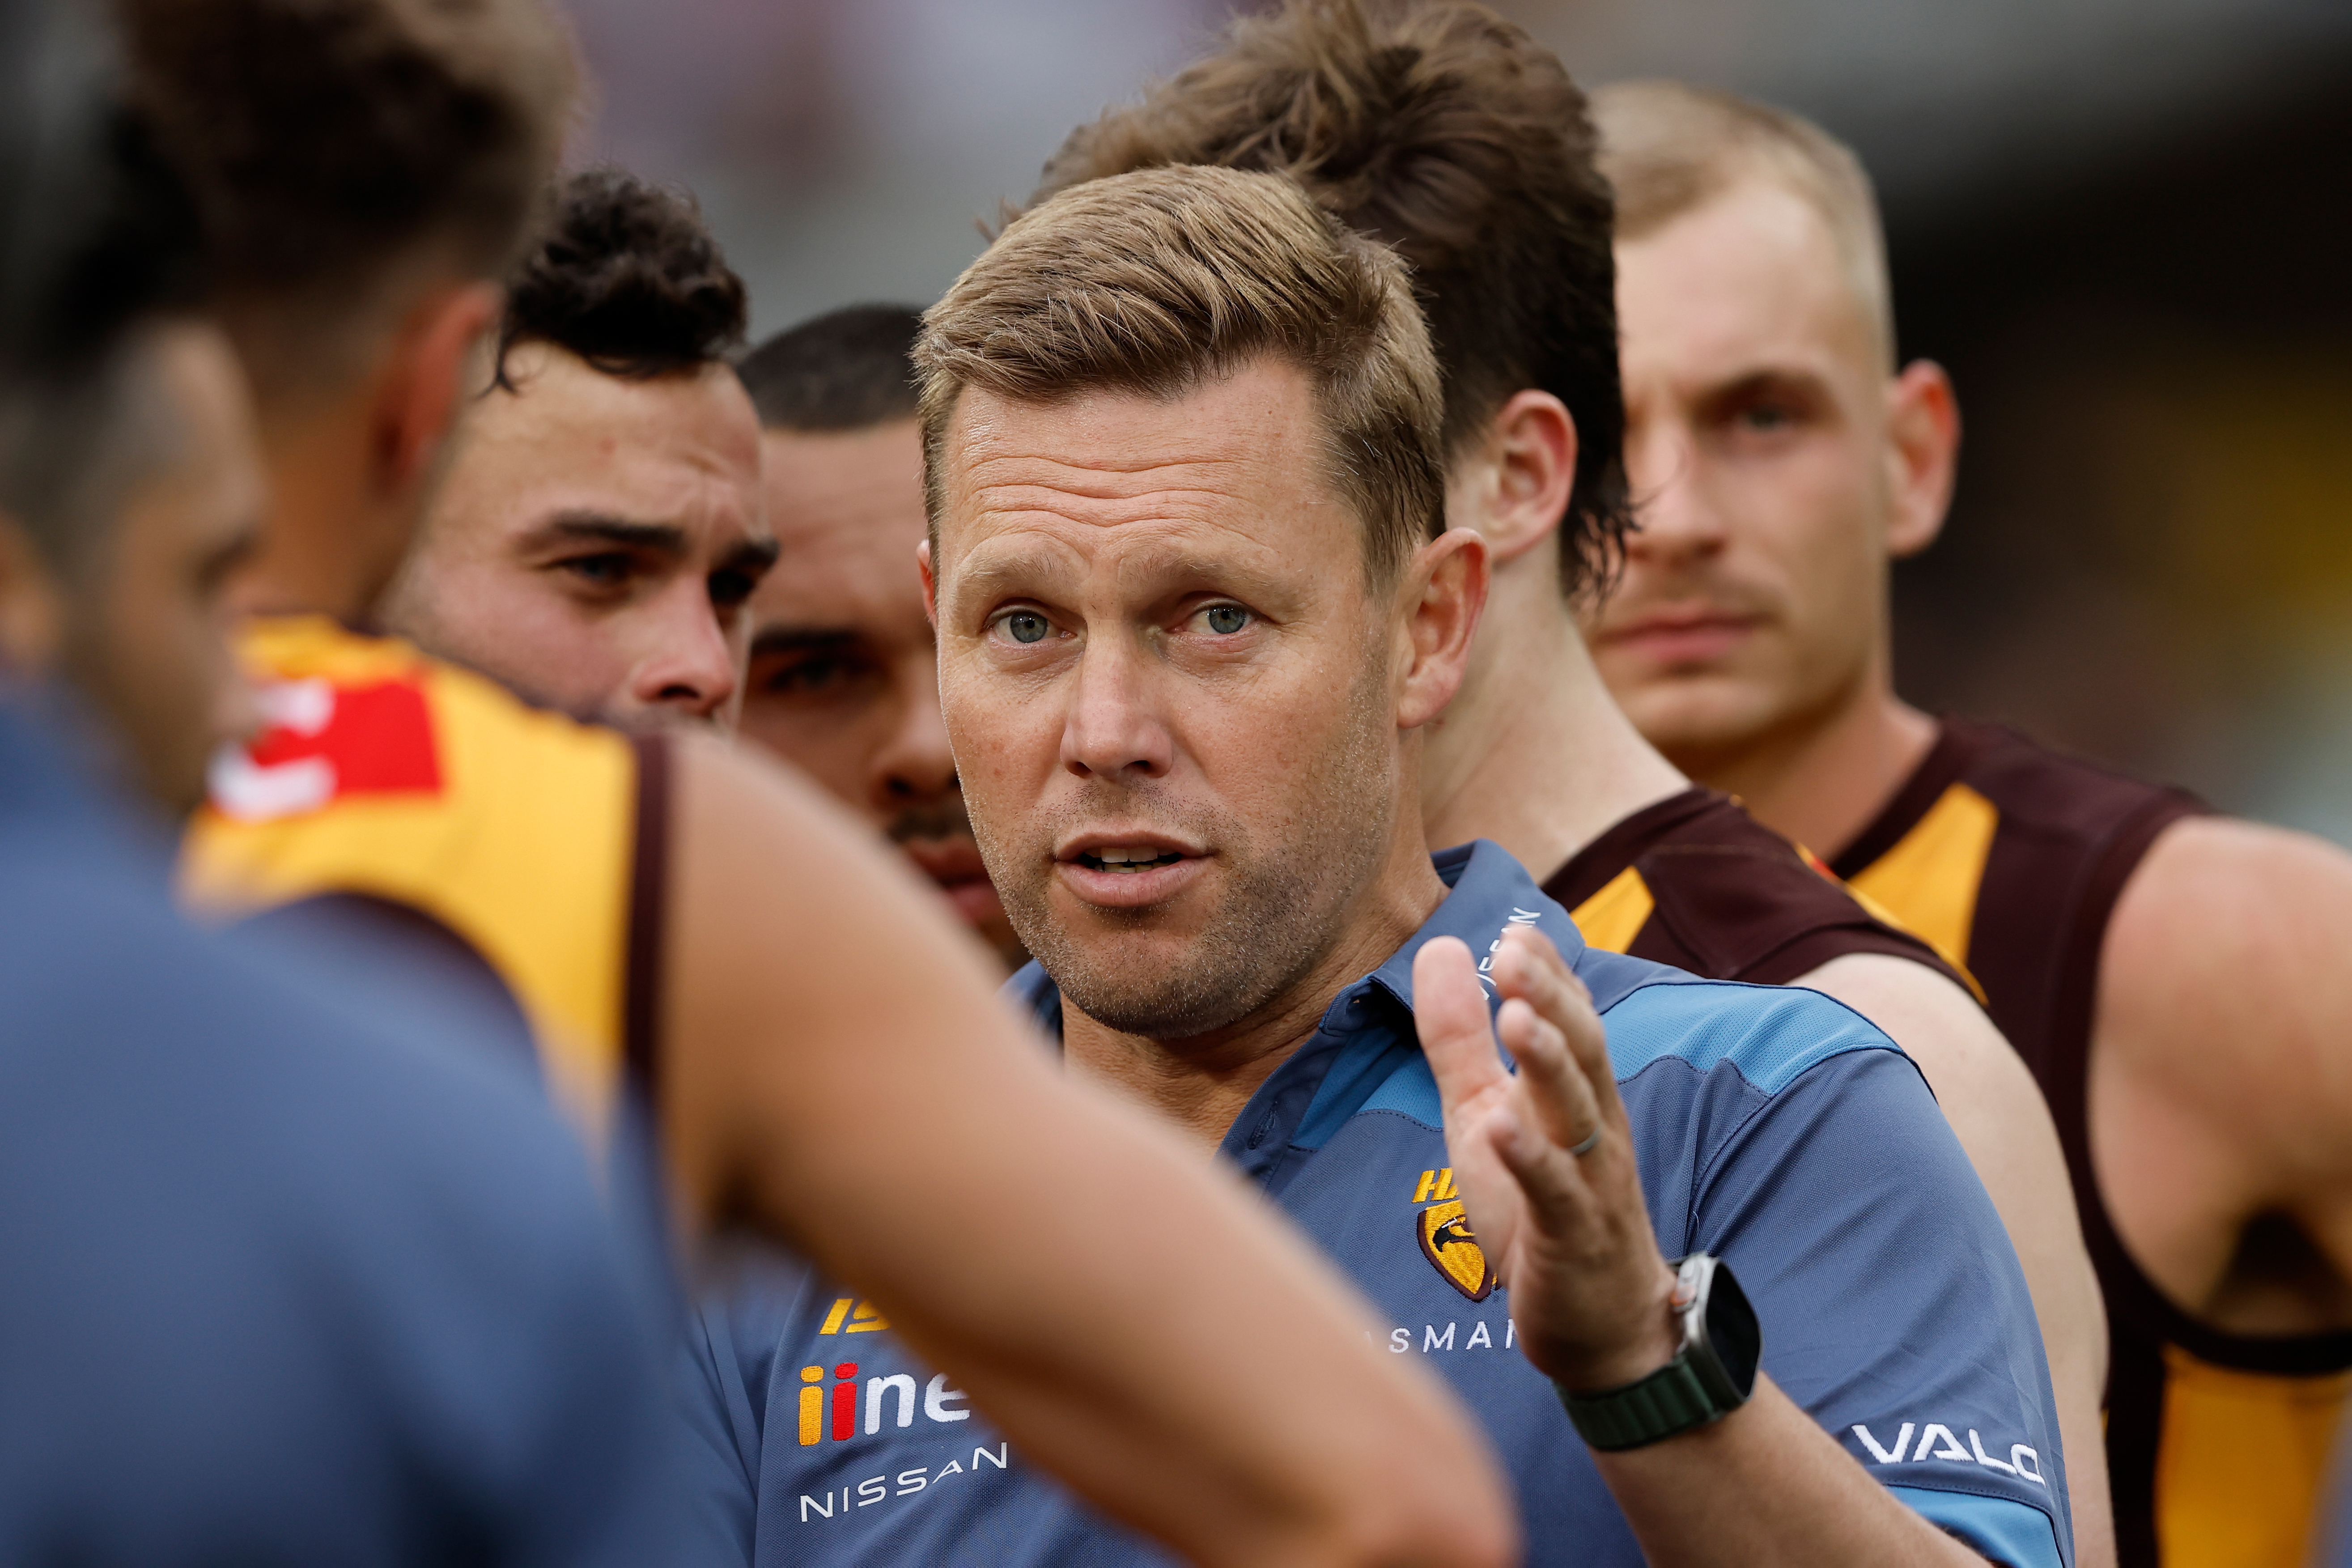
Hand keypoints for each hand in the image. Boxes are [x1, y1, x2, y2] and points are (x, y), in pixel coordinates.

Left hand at [1415, 926, 1680, 1392]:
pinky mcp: (1573, 1237)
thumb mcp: (1484, 1113)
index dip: (1546, 975)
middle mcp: (1592, 1127)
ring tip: (1514, 1016)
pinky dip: (1531, 1161)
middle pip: (1579, 1051)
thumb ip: (1460, 1038)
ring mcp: (1589, 1182)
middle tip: (1515, 953)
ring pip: (1576, 1112)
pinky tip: (1500, 1130)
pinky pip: (1556, 1193)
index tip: (1518, 930)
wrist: (1598, 1326)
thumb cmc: (1536, 1208)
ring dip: (1546, 1063)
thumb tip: (1442, 947)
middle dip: (1549, 1000)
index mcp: (1571, 1094)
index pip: (1568, 1018)